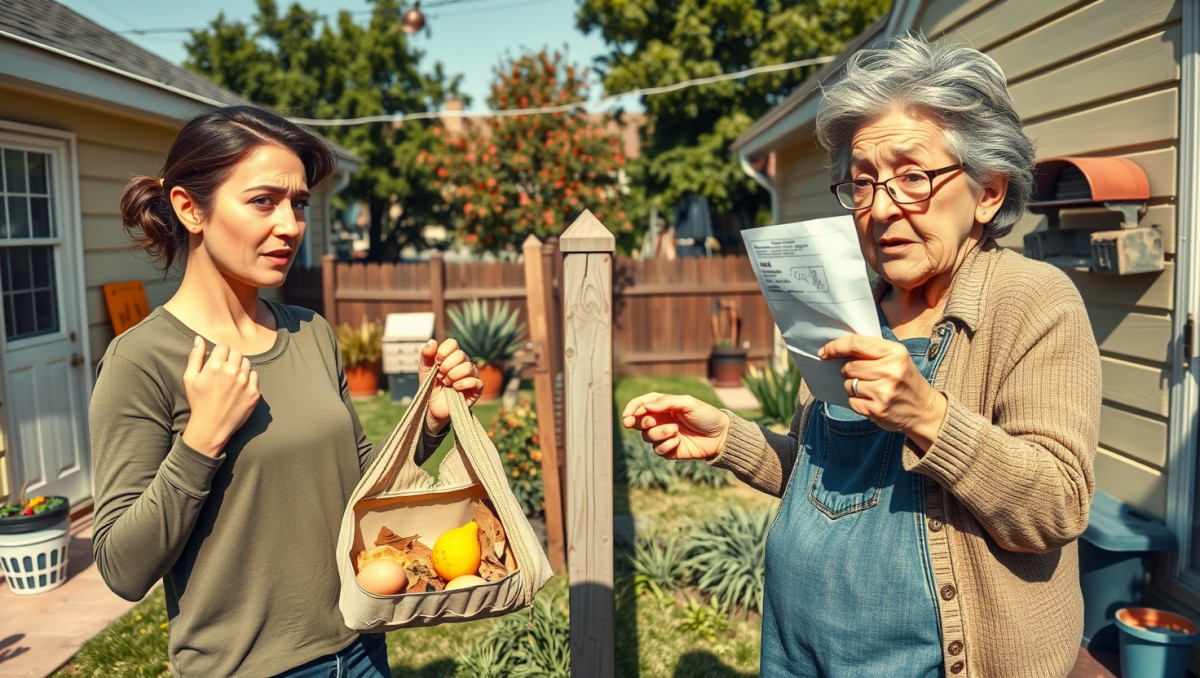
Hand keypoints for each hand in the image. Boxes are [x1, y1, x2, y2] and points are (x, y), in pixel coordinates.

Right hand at [181, 336, 259, 456]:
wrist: (211, 427)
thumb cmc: (198, 402)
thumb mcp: (190, 379)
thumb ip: (195, 356)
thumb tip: (199, 338)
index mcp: (216, 366)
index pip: (224, 346)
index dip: (219, 353)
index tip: (217, 362)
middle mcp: (233, 372)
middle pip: (237, 353)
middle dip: (230, 359)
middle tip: (224, 371)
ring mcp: (246, 382)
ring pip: (247, 363)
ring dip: (240, 368)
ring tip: (231, 380)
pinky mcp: (255, 393)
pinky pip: (255, 376)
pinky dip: (249, 379)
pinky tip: (239, 388)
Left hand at [419, 338, 481, 433]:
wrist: (432, 408)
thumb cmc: (430, 387)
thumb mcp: (424, 370)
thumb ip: (426, 355)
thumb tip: (432, 341)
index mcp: (452, 357)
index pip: (453, 343)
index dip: (444, 351)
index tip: (436, 362)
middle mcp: (464, 364)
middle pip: (461, 355)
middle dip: (447, 366)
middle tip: (440, 375)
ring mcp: (471, 376)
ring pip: (469, 367)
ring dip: (454, 376)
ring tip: (446, 383)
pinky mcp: (476, 389)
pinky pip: (476, 381)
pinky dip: (464, 384)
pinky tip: (455, 388)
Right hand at [621, 392, 728, 459]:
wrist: (721, 436)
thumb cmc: (706, 415)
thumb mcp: (689, 403)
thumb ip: (667, 402)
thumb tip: (646, 406)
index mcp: (663, 406)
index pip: (640, 405)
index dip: (631, 409)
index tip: (627, 416)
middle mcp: (660, 420)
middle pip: (638, 423)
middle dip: (641, 423)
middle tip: (651, 422)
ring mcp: (664, 435)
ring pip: (647, 437)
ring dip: (658, 434)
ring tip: (675, 431)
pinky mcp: (669, 450)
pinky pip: (657, 450)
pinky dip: (666, 446)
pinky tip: (678, 442)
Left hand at [818, 334, 946, 449]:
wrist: (924, 411)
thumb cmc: (905, 381)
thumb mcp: (897, 359)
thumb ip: (872, 351)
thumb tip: (838, 349)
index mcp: (895, 352)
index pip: (856, 344)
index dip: (835, 347)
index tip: (824, 352)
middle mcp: (891, 370)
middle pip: (849, 366)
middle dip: (850, 371)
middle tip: (866, 376)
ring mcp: (884, 392)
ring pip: (848, 384)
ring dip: (854, 387)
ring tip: (872, 389)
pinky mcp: (877, 409)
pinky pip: (852, 401)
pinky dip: (857, 402)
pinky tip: (872, 401)